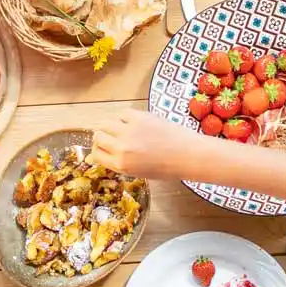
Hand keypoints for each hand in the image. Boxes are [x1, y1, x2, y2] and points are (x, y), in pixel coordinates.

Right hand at [91, 109, 214, 180]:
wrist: (188, 154)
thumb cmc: (167, 168)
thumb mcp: (139, 172)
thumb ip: (120, 163)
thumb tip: (103, 156)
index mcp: (121, 165)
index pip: (96, 155)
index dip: (97, 151)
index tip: (102, 148)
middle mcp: (121, 148)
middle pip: (98, 137)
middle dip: (101, 138)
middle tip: (109, 137)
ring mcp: (129, 131)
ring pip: (105, 123)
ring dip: (109, 126)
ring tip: (118, 128)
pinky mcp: (139, 117)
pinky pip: (122, 113)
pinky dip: (123, 117)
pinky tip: (130, 121)